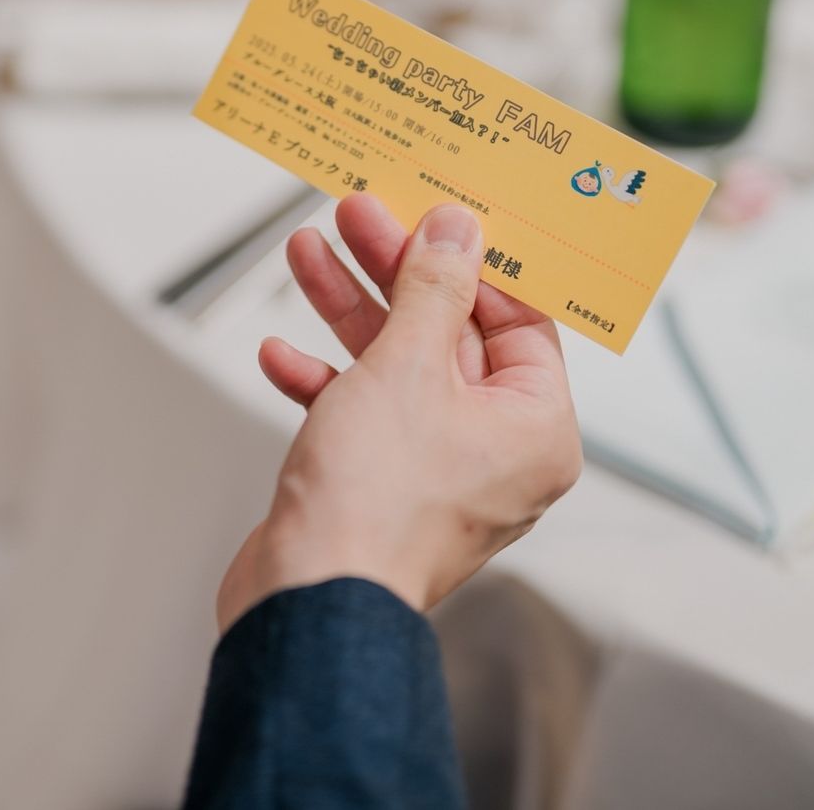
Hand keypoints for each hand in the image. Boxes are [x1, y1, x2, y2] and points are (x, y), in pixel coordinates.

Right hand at [217, 196, 581, 631]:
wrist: (305, 600)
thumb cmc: (373, 503)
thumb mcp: (408, 365)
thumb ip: (432, 289)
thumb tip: (457, 231)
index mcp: (533, 428)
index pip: (518, 318)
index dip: (474, 260)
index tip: (437, 213)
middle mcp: (493, 448)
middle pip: (447, 332)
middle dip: (393, 272)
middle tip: (357, 214)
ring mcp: (434, 466)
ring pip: (396, 364)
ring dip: (348, 309)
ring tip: (307, 252)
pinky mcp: (380, 480)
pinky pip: (358, 411)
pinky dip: (322, 378)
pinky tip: (280, 354)